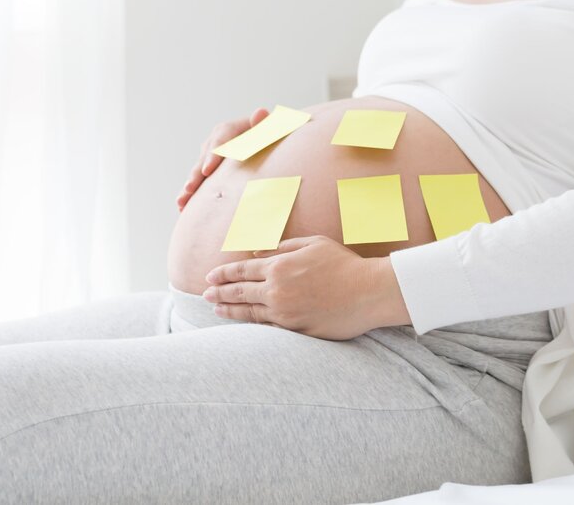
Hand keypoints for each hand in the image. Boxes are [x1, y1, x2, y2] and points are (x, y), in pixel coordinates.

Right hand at [176, 107, 269, 211]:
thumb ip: (264, 123)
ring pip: (197, 172)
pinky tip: (182, 208)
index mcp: (229, 130)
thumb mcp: (269, 127)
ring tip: (181, 202)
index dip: (213, 156)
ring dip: (189, 187)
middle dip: (196, 175)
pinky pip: (199, 182)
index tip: (207, 170)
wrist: (265, 141)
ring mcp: (209, 156)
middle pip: (204, 158)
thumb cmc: (270, 135)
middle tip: (189, 189)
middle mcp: (215, 142)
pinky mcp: (209, 170)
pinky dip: (191, 194)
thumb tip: (261, 112)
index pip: (220, 141)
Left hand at [202, 235, 411, 340]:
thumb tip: (257, 253)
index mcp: (279, 266)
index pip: (242, 270)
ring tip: (216, 309)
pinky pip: (267, 327)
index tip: (210, 277)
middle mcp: (276, 291)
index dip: (224, 274)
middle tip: (205, 294)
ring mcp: (285, 313)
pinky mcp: (296, 330)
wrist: (367, 292)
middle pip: (239, 292)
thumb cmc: (343, 263)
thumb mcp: (312, 244)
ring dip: (229, 311)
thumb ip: (282, 247)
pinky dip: (251, 324)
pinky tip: (243, 322)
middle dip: (219, 292)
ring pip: (249, 312)